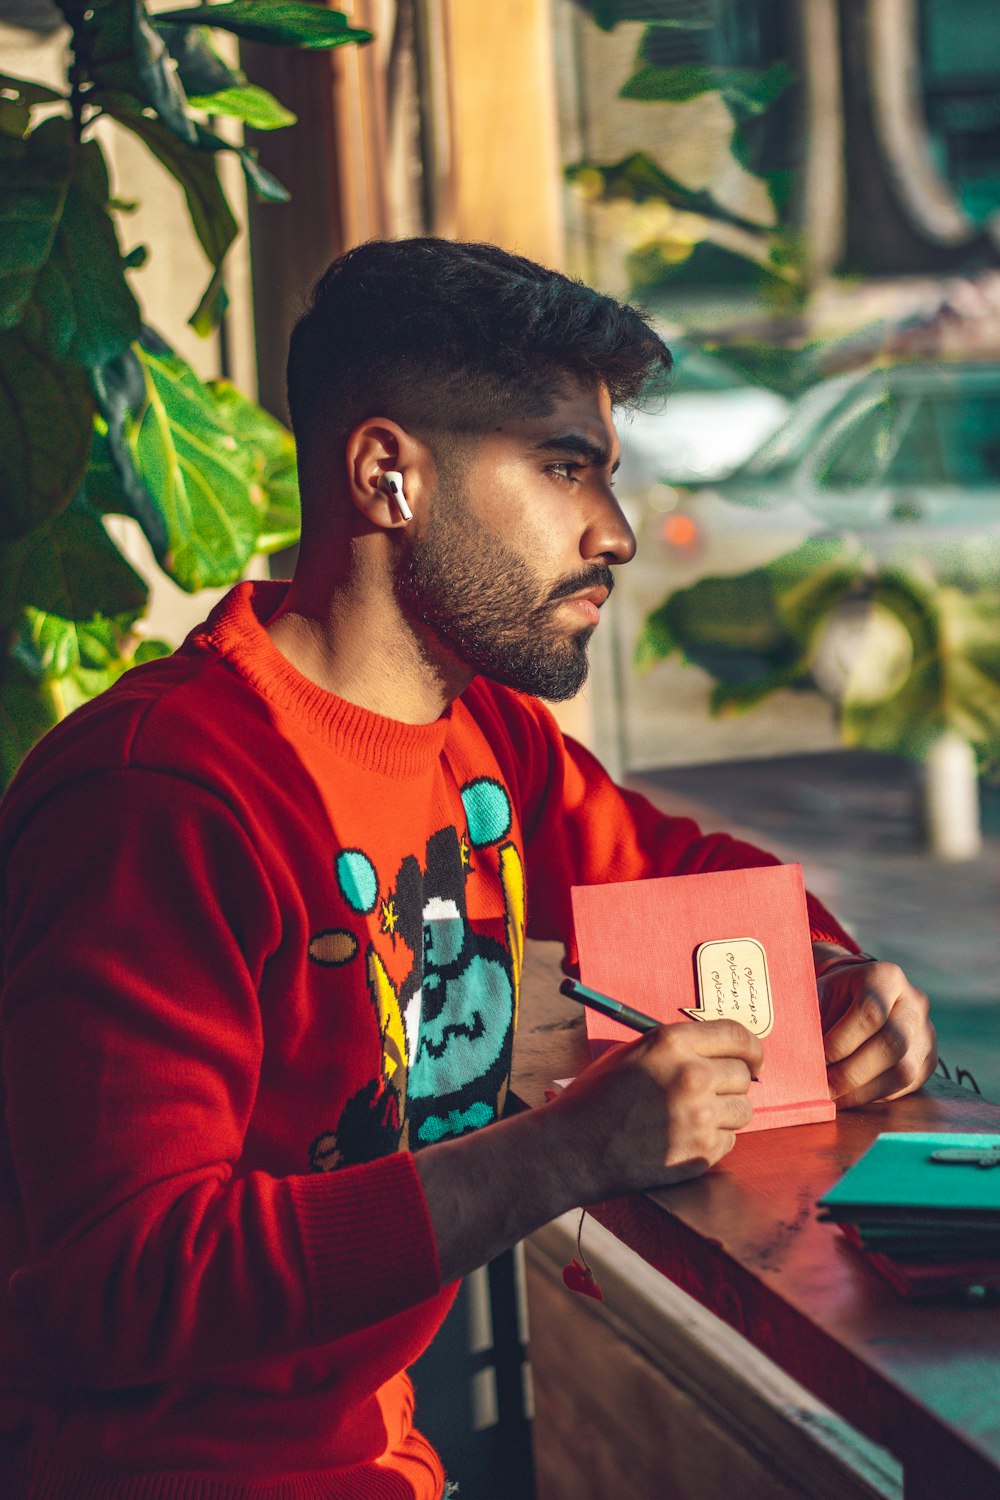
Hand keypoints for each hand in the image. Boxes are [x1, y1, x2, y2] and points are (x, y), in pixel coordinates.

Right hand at [555, 1018, 762, 1198]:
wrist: (573, 1148)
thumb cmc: (596, 1098)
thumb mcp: (633, 1053)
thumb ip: (677, 1049)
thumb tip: (718, 1052)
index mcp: (672, 1043)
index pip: (736, 1035)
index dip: (751, 1048)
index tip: (752, 1058)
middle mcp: (691, 1076)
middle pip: (742, 1075)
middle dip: (732, 1083)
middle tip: (712, 1092)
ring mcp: (699, 1117)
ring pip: (742, 1111)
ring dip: (726, 1113)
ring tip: (694, 1117)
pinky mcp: (700, 1153)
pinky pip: (729, 1142)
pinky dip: (712, 1141)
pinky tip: (683, 1138)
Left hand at [819, 958, 936, 1107]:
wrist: (861, 997)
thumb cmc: (835, 996)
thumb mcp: (820, 993)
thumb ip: (809, 1017)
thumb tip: (794, 1052)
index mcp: (886, 977)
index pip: (871, 1012)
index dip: (841, 1041)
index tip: (816, 1058)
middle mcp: (913, 1003)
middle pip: (892, 1044)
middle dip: (852, 1072)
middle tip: (823, 1087)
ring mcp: (926, 1033)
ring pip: (904, 1071)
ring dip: (863, 1090)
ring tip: (834, 1096)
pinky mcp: (928, 1060)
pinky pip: (906, 1087)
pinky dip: (873, 1096)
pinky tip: (849, 1096)